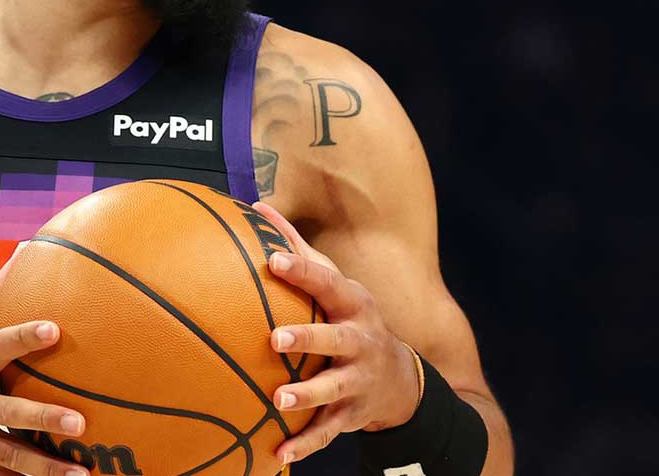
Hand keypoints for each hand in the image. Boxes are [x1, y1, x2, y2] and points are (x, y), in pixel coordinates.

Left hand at [253, 201, 421, 465]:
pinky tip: (279, 454)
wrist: (400, 381)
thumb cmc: (350, 320)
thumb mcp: (336, 286)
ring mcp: (359, 379)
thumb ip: (299, 250)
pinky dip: (305, 444)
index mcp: (353, 304)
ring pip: (334, 389)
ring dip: (307, 395)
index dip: (303, 270)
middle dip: (309, 338)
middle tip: (275, 338)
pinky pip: (328, 431)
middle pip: (337, 338)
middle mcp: (361, 340)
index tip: (274, 260)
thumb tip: (258, 206)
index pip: (327, 283)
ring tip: (278, 400)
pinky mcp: (353, 414)